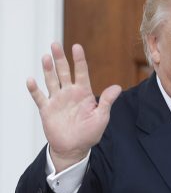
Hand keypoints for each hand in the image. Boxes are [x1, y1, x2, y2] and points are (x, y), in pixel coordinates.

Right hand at [27, 43, 120, 171]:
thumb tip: (117, 87)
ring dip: (47, 69)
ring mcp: (57, 100)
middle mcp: (69, 93)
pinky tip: (31, 80)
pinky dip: (34, 89)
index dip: (79, 60)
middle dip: (60, 59)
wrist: (74, 148)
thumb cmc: (90, 133)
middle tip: (55, 44)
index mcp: (83, 93)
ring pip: (51, 80)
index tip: (76, 47)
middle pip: (63, 72)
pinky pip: (39, 97)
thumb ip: (107, 101)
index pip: (81, 73)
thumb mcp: (101, 117)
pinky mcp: (47, 109)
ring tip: (46, 57)